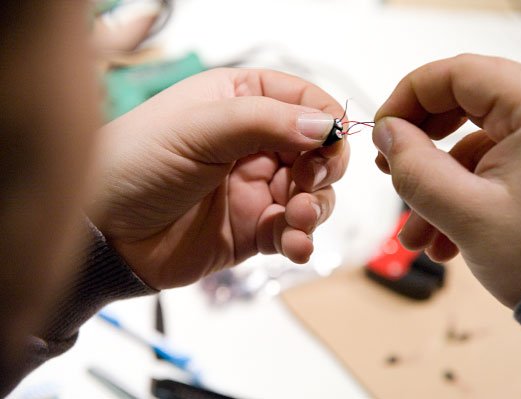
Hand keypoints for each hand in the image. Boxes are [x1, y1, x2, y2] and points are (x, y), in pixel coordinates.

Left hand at [92, 68, 348, 288]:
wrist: (104, 234)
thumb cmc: (134, 164)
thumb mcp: (196, 129)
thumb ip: (264, 121)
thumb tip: (324, 126)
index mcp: (239, 102)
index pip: (301, 100)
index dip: (325, 119)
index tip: (331, 140)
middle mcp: (253, 144)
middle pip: (316, 150)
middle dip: (323, 168)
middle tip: (309, 182)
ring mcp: (254, 189)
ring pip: (313, 193)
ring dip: (316, 206)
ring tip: (298, 216)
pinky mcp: (253, 229)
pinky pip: (294, 232)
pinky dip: (302, 239)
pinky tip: (294, 244)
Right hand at [373, 54, 520, 307]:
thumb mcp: (464, 213)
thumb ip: (413, 166)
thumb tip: (387, 133)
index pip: (455, 73)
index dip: (406, 99)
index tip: (381, 131)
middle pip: (463, 101)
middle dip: (419, 142)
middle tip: (390, 168)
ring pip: (472, 140)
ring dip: (438, 184)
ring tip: (417, 232)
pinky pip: (491, 164)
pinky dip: (462, 194)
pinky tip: (444, 237)